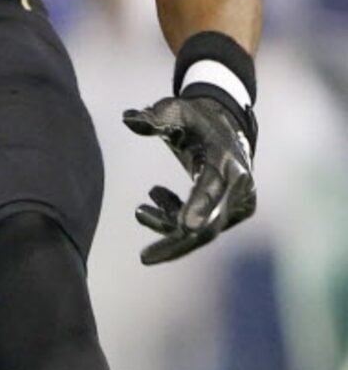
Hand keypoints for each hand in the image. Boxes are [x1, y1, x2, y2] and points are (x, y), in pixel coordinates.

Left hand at [122, 92, 255, 264]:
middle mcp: (240, 184)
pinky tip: (155, 201)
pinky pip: (206, 226)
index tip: (184, 227)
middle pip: (210, 224)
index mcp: (227, 160)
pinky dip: (177, 221)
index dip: (199, 206)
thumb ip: (155, 118)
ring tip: (139, 211)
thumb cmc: (196, 118)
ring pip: (205, 230)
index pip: (212, 187)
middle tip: (144, 257)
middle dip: (176, 242)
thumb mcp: (176, 111)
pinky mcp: (236, 210)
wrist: (227, 126)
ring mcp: (241, 200)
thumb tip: (128, 118)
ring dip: (169, 228)